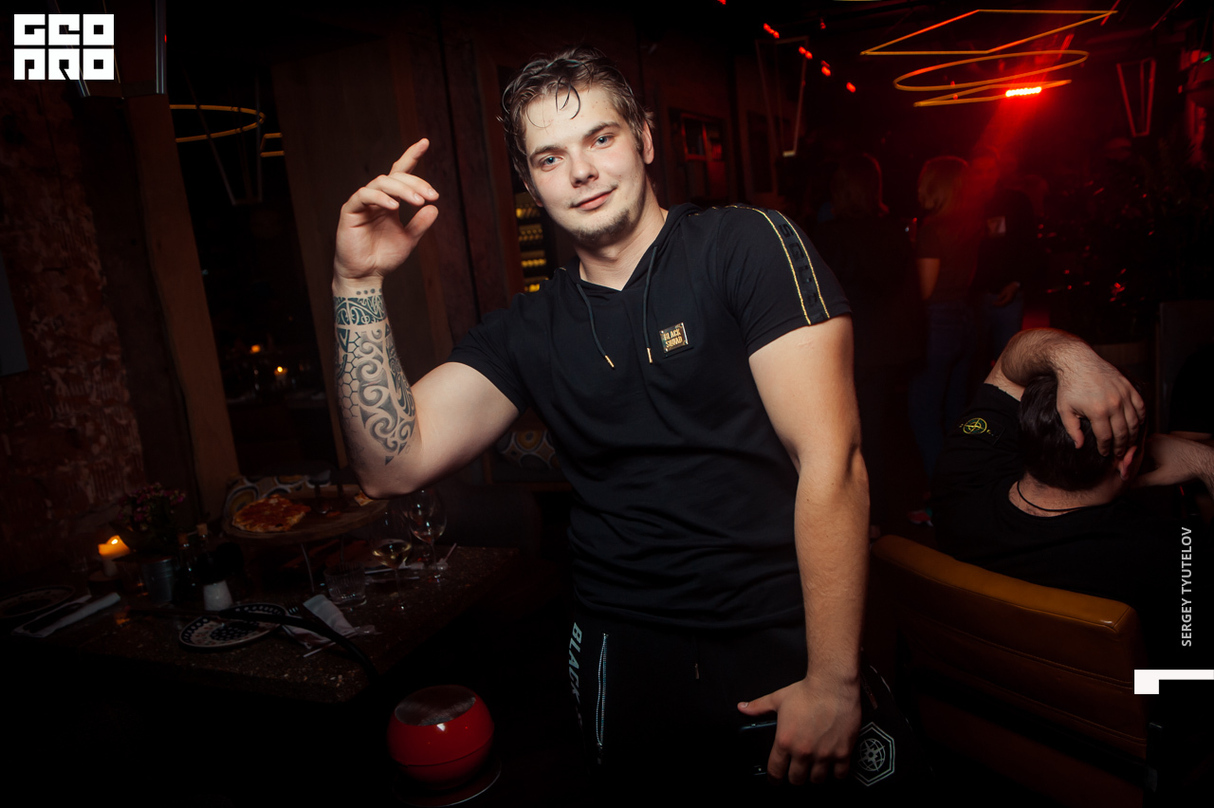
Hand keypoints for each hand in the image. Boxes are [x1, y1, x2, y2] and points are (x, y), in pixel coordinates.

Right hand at [334, 139, 440, 282]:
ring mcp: (362, 202)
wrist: (365, 275)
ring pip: (381, 183)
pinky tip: (394, 207)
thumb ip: (420, 224)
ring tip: (419, 201)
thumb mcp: (409, 239)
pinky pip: (364, 196)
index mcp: (390, 201)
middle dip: (415, 182)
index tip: (425, 142)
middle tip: (432, 195)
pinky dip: (380, 198)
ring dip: (402, 189)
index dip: (411, 156)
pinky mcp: (350, 210)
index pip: (400, 173)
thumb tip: (434, 207)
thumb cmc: (383, 257)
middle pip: (395, 177)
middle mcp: (376, 198)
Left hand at [737, 676, 860, 784]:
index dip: (774, 778)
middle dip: (795, 777)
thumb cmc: (807, 691)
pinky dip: (836, 774)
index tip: (775, 780)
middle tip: (797, 772)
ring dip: (814, 777)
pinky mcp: (842, 752)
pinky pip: (840, 775)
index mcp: (785, 741)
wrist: (832, 685)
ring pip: (817, 780)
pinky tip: (833, 768)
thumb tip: (743, 708)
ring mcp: (824, 754)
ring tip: (814, 770)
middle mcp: (803, 751)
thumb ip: (759, 707)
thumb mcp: (778, 699)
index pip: (775, 771)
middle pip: (796, 779)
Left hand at [993, 281, 1019, 306]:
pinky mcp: (1010, 300)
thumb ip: (1002, 295)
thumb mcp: (1005, 290)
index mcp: (1009, 299)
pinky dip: (1001, 303)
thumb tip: (998, 298)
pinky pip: (1005, 303)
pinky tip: (998, 302)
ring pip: (1004, 305)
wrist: (1016, 286)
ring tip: (994, 303)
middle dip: (998, 305)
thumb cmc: (1010, 287)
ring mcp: (1010, 301)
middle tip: (993, 304)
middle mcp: (1010, 301)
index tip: (993, 303)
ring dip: (999, 305)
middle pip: (1003, 305)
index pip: (1002, 303)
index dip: (997, 304)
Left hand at [1055, 347, 1144, 456]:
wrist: (1077, 362)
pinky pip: (1141, 408)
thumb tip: (1079, 446)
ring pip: (1135, 423)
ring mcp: (1124, 395)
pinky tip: (1136, 427)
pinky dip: (1141, 420)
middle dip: (1121, 447)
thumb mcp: (1064, 410)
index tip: (1105, 454)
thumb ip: (1072, 430)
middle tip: (1119, 455)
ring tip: (1127, 445)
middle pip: (1123, 433)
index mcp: (1097, 411)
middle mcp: (1114, 404)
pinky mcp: (1129, 388)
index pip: (1106, 438)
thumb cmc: (1068, 387)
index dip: (1106, 449)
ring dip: (1133, 437)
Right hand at [1135, 433, 1213, 488]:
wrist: (1205, 462)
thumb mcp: (1160, 478)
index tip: (1126, 474)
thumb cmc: (1187, 467)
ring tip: (1147, 470)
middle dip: (1136, 463)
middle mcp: (1155, 437)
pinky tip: (1159, 465)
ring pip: (1147, 450)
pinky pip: (1156, 447)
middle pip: (1138, 452)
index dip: (1128, 466)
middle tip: (1135, 474)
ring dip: (1146, 460)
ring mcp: (1164, 437)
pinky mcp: (1170, 440)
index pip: (1130, 455)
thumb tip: (1129, 485)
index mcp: (1149, 444)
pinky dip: (1154, 456)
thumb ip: (1141, 481)